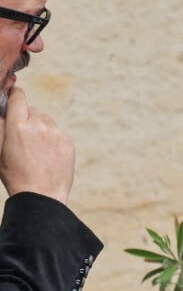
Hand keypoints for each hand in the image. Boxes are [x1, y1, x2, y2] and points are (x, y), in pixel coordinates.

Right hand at [0, 87, 74, 203]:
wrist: (42, 194)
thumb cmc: (16, 175)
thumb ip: (1, 127)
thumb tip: (4, 112)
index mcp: (18, 126)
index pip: (19, 97)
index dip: (15, 95)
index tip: (14, 95)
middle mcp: (39, 125)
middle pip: (32, 110)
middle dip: (26, 118)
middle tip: (22, 136)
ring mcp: (56, 133)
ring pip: (46, 121)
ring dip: (40, 128)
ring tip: (34, 149)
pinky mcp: (68, 141)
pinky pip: (57, 133)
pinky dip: (52, 139)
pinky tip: (46, 155)